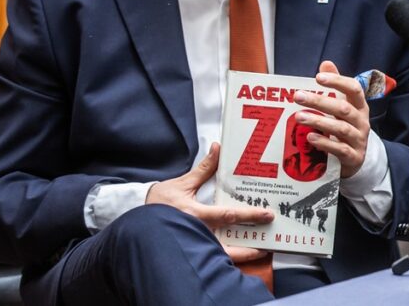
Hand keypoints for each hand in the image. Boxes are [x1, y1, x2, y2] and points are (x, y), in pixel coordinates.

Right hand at [146, 143, 273, 263]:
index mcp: (195, 215)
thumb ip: (203, 169)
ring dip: (243, 255)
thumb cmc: (158, 204)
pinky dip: (229, 259)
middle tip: (271, 240)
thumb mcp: (182, 184)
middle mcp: (197, 234)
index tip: (267, 214)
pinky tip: (243, 255)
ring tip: (261, 251)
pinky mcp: (191, 252)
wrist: (136, 225)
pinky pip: (213, 259)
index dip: (249, 215)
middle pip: (230, 244)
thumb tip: (218, 149)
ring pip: (222, 257)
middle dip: (252, 243)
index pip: (228, 215)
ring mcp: (194, 246)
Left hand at [294, 60, 370, 178]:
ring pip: (341, 128)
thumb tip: (326, 64)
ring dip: (319, 122)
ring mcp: (359, 139)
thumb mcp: (344, 106)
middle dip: (320, 101)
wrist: (357, 159)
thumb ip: (336, 86)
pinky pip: (340, 149)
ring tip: (299, 117)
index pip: (354, 89)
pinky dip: (325, 143)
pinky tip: (310, 137)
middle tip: (298, 96)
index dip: (338, 81)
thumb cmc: (347, 127)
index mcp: (360, 106)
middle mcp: (362, 121)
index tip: (318, 77)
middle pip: (343, 108)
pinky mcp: (354, 157)